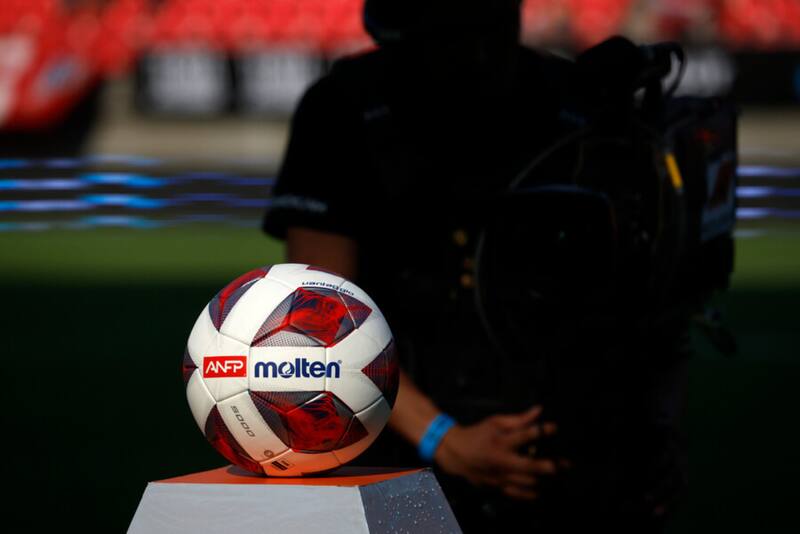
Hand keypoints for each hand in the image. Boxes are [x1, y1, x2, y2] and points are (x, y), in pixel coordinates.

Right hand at [434, 405, 559, 500]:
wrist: (456, 453)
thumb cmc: (479, 434)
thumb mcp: (495, 422)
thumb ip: (519, 419)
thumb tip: (539, 410)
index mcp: (500, 441)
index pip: (524, 435)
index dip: (541, 430)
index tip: (554, 428)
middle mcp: (501, 460)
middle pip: (527, 465)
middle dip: (545, 465)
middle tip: (560, 465)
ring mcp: (499, 476)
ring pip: (525, 482)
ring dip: (542, 479)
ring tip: (557, 476)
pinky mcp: (497, 486)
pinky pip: (516, 493)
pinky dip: (530, 493)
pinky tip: (541, 490)